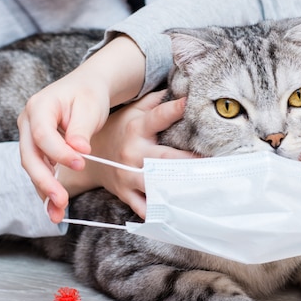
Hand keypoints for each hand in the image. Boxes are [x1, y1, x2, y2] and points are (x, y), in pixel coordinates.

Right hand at [17, 35, 146, 220]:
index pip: (42, 135)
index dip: (59, 153)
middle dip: (44, 181)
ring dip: (44, 190)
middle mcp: (27, 122)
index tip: (80, 164)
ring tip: (58, 213)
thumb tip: (79, 150)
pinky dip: (47, 188)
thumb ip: (81, 129)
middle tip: (62, 200)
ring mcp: (29, 136)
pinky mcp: (37, 148)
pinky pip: (39, 170)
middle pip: (29, 156)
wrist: (86, 88)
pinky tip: (55, 208)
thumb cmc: (89, 95)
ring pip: (32, 167)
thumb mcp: (90, 107)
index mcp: (39, 107)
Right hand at [63, 91, 195, 218]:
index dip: (174, 110)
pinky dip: (160, 212)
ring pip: (157, 185)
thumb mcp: (132, 112)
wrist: (87, 156)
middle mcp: (133, 153)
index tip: (190, 104)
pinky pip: (144, 207)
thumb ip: (154, 102)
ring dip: (178, 189)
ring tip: (203, 191)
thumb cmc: (119, 130)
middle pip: (165, 159)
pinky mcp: (126, 193)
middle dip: (188, 162)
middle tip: (214, 163)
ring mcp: (128, 176)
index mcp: (136, 129)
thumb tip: (179, 87)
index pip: (158, 117)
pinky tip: (179, 213)